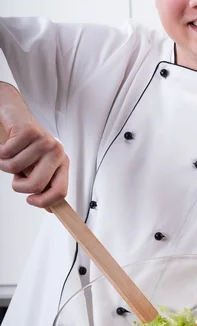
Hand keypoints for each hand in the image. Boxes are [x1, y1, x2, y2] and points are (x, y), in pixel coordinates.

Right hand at [0, 85, 68, 207]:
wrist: (15, 115)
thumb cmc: (26, 145)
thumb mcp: (36, 168)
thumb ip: (44, 186)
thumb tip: (50, 209)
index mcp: (61, 163)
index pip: (60, 192)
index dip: (43, 202)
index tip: (30, 200)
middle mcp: (56, 152)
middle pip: (37, 185)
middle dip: (19, 185)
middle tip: (17, 176)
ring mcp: (44, 141)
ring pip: (16, 169)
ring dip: (6, 165)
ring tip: (11, 155)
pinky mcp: (30, 132)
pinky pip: (6, 154)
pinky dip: (0, 152)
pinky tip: (6, 144)